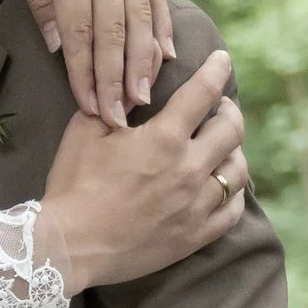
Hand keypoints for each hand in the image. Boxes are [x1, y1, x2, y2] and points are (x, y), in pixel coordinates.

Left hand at [0, 0, 175, 124]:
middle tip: (119, 121)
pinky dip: (162, 28)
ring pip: (140, 19)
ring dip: (143, 63)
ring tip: (144, 99)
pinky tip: (169, 57)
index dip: (87, 75)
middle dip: (116, 81)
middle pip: (115, 33)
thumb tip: (62, 47)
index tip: (89, 110)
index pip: (82, 32)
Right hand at [33, 49, 249, 294]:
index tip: (222, 62)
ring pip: (238, 170)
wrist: (69, 246)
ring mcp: (195, 205)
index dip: (217, 70)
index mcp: (164, 138)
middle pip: (232, 129)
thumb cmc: (73, 184)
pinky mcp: (194, 236)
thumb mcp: (87, 129)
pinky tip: (225, 186)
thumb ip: (118, 98)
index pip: (204, 92)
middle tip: (220, 109)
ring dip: (234, 152)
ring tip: (223, 148)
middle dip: (229, 111)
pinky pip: (233, 211)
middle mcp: (188, 168)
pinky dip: (234, 194)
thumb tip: (140, 75)